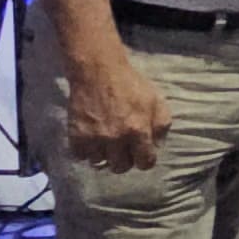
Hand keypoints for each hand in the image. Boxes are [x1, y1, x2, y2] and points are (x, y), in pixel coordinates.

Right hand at [60, 45, 172, 174]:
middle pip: (121, 167)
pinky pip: (80, 155)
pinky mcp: (76, 135)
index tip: (140, 154)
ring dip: (103, 153)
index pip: (145, 163)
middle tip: (122, 148)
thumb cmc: (130, 85)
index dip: (144, 160)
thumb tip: (157, 146)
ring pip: (100, 162)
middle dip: (124, 159)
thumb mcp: (156, 101)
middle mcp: (116, 138)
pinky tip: (91, 139)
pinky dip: (85, 150)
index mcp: (138, 131)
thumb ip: (161, 126)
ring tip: (105, 140)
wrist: (98, 71)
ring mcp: (94, 138)